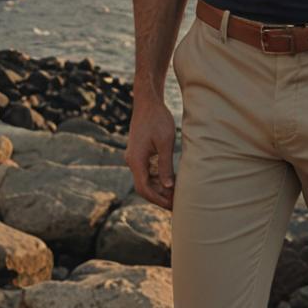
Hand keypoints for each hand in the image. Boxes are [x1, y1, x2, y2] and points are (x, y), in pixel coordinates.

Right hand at [124, 95, 176, 209]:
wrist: (147, 102)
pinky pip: (146, 170)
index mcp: (136, 160)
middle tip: (175, 204)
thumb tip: (168, 187)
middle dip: (159, 196)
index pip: (144, 188)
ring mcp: (134, 156)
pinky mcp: (139, 152)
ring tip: (175, 194)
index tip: (171, 205)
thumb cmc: (158, 119)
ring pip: (145, 179)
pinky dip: (157, 177)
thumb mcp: (165, 142)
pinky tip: (170, 179)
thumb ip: (166, 165)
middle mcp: (132, 160)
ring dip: (158, 187)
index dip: (158, 199)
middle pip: (143, 186)